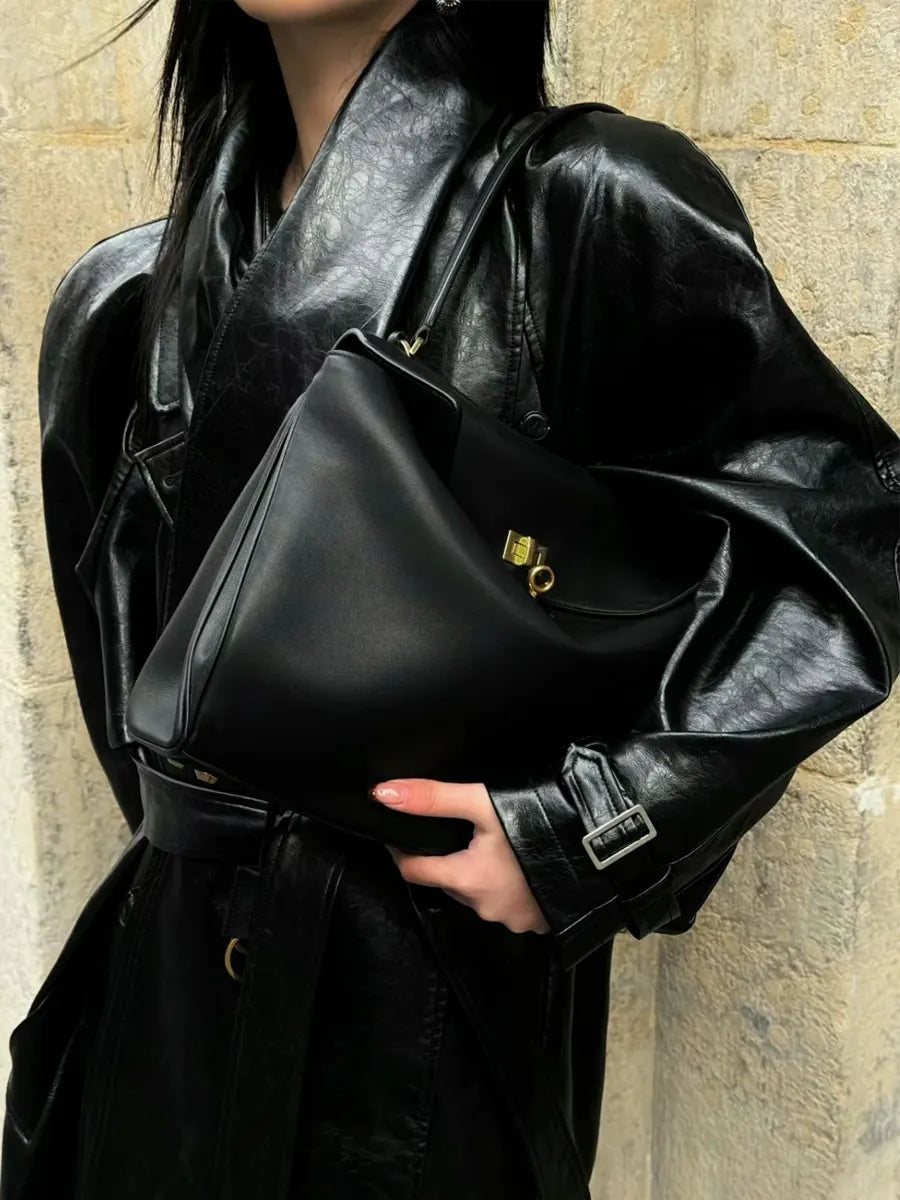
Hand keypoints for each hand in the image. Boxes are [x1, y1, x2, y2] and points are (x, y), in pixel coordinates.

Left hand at [370, 778, 549, 934]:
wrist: (602, 851)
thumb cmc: (539, 825)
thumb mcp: (483, 805)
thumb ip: (434, 798)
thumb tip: (384, 793)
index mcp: (466, 879)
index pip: (414, 870)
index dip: (403, 851)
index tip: (400, 835)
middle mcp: (483, 906)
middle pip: (448, 881)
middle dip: (445, 860)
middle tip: (454, 832)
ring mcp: (512, 919)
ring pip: (478, 894)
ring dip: (477, 875)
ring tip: (490, 847)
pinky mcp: (536, 922)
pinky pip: (508, 905)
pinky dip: (506, 887)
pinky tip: (517, 867)